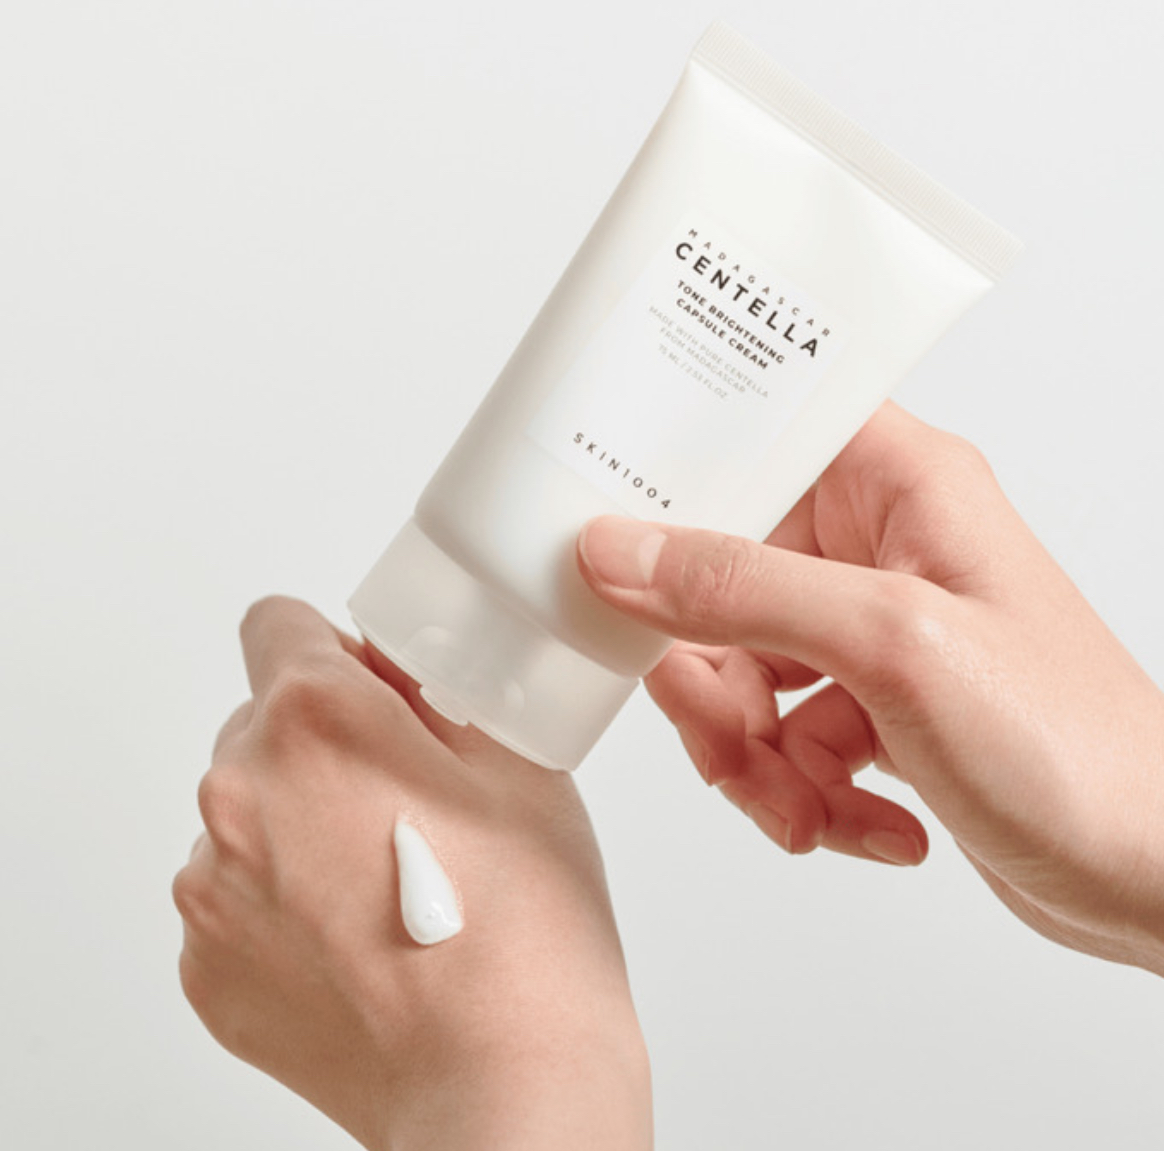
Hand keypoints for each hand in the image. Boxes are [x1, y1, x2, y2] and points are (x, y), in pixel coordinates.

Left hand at [173, 597, 650, 1150]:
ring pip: (249, 813)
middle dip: (324, 742)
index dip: (331, 649)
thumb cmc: (525, 929)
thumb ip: (439, 690)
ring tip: (384, 883)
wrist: (504, 1081)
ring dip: (300, 824)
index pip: (277, 624)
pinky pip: (234, 896)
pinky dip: (282, 902)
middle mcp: (240, 793)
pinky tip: (356, 938)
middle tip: (403, 801)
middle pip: (262, 723)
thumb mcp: (517, 762)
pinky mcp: (204, 966)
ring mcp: (211, 887)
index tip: (368, 690)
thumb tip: (395, 666)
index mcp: (316, 720)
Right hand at [577, 403, 1163, 975]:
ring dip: (755, 757)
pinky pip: (778, 733)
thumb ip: (746, 591)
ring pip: (737, 669)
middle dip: (713, 681)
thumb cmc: (1078, 750)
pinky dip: (800, 790)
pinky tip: (864, 818)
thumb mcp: (894, 648)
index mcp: (898, 484)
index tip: (621, 546)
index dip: (676, 481)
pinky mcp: (869, 702)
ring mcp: (869, 628)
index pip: (754, 434)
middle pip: (719, 578)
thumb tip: (624, 551)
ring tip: (810, 806)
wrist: (1150, 873)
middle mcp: (877, 546)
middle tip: (736, 740)